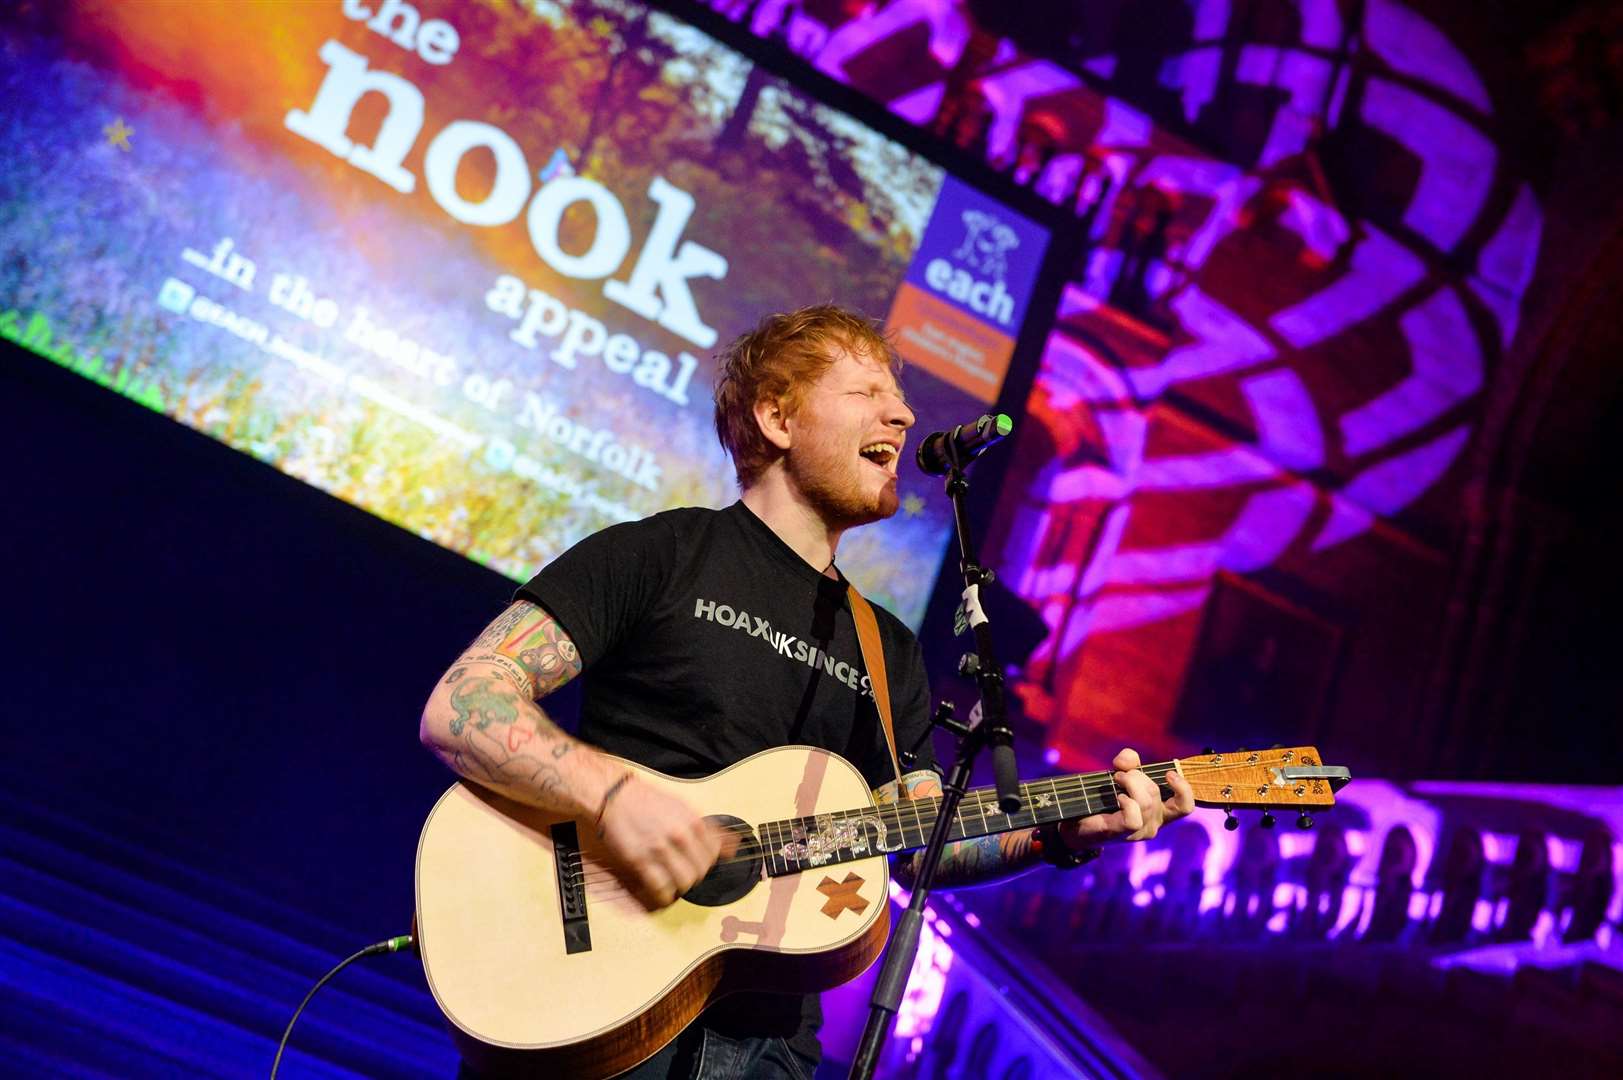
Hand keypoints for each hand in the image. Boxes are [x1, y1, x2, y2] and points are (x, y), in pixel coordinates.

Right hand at [594, 775, 735, 909]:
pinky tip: (663, 893)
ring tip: (675, 882)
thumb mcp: (683, 807)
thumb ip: (707, 829)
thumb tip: (733, 844)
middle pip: (701, 871)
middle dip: (695, 876)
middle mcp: (680, 835)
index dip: (708, 862)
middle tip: (686, 874)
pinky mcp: (641, 861)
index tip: (700, 863)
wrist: (617, 797)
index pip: (713, 854)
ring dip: (681, 887)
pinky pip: (660, 888)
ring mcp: (660, 849)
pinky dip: (665, 896)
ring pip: (684, 883)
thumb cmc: (649, 801)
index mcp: (693, 821)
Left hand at [1058, 747, 1194, 850]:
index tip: (1169, 774)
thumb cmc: (1103, 800)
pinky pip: (1133, 817)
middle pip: (1155, 792)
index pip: (1185, 807)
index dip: (1183, 788)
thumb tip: (1128, 760)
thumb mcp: (1121, 775)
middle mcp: (1154, 824)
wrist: (1077, 824)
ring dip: (1128, 782)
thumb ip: (1129, 762)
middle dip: (1136, 775)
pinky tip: (1117, 798)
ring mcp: (1139, 831)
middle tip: (1119, 774)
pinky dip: (1126, 802)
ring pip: (1145, 801)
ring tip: (1115, 780)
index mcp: (1160, 812)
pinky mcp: (1123, 833)